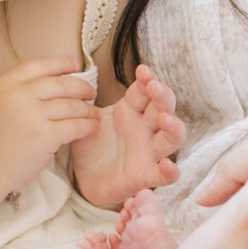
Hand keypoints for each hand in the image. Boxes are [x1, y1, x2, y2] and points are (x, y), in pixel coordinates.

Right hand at [0, 58, 102, 197]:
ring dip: (87, 109)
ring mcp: (33, 114)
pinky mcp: (45, 136)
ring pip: (72, 105)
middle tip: (90, 93)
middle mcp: (19, 94)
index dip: (61, 63)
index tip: (75, 66)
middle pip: (61, 84)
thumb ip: (19, 90)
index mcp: (6, 83)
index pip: (40, 65)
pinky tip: (92, 128)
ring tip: (93, 113)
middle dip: (81, 88)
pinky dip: (87, 126)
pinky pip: (75, 126)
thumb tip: (52, 83)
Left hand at [69, 65, 184, 209]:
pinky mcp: (145, 175)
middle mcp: (145, 128)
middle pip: (164, 108)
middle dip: (163, 96)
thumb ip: (84, 105)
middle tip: (154, 87)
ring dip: (173, 127)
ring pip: (172, 138)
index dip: (147, 79)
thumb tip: (74, 87)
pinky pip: (162, 176)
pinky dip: (170, 172)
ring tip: (164, 119)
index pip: (144, 91)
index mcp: (130, 110)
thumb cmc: (90, 144)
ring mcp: (148, 151)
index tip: (142, 70)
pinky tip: (167, 166)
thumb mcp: (86, 120)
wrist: (84, 178)